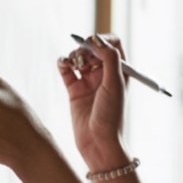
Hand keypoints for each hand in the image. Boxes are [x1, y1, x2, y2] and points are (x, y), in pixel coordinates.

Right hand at [57, 34, 129, 169]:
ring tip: (74, 65)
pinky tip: (63, 64)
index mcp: (120, 70)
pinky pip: (66, 69)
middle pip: (93, 48)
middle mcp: (105, 73)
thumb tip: (97, 38)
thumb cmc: (112, 115)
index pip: (112, 43)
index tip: (92, 45)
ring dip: (74, 55)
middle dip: (85, 47)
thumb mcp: (115, 84)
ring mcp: (89, 81)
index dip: (101, 40)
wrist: (98, 143)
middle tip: (82, 58)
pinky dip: (63, 63)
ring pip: (79, 57)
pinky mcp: (74, 90)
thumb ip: (109, 59)